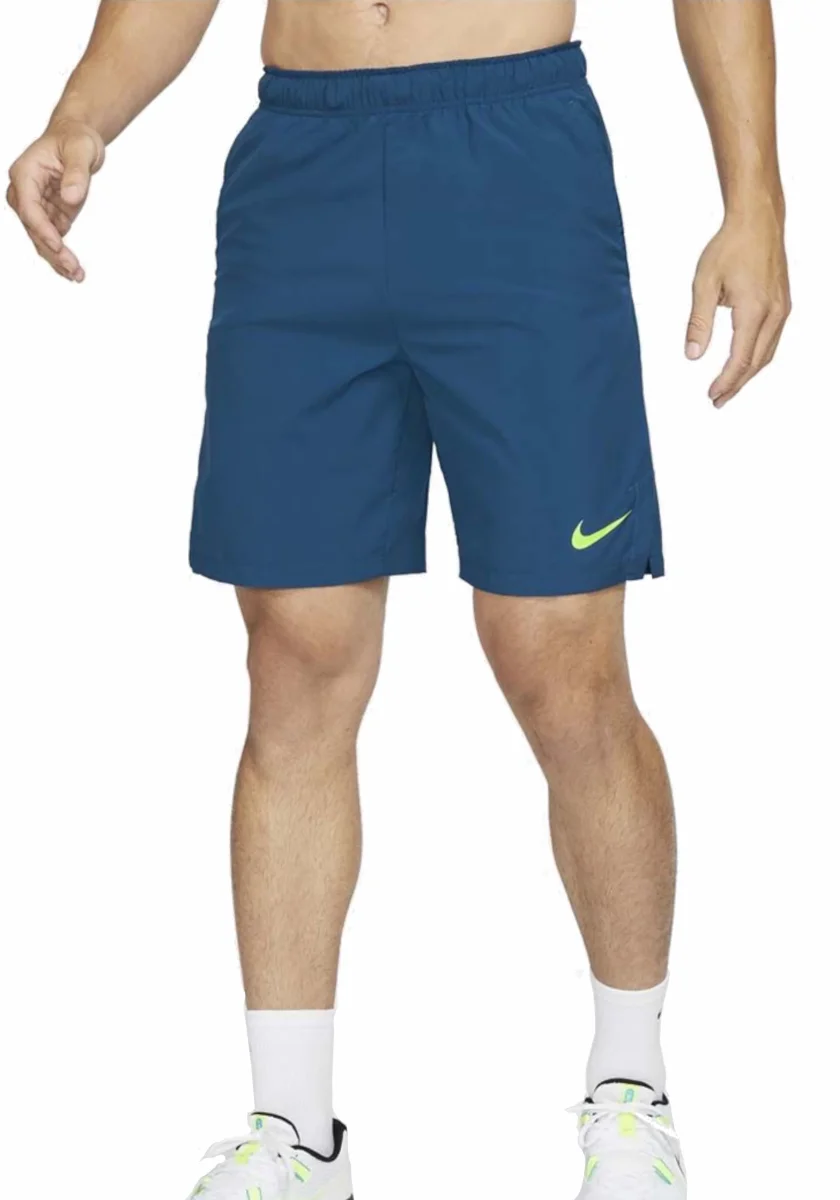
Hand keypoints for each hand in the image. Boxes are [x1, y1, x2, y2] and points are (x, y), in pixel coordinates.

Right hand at [7, 119, 104, 282]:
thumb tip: (70, 197)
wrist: (77, 138)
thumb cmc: (75, 138)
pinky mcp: (49, 214)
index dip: (43, 229)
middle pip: (33, 228)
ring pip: (40, 238)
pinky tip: (74, 271)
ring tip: (76, 276)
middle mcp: (24, 192)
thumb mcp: (81, 149)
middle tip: (73, 269)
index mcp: (25, 174)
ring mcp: (36, 205)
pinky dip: (62, 255)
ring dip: (57, 259)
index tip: (59, 246)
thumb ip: (77, 173)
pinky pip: (52, 239)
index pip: (29, 208)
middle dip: (52, 250)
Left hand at [685, 209, 790, 407]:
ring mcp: (783, 308)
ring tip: (729, 387)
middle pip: (756, 362)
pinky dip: (759, 357)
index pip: (740, 358)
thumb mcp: (704, 284)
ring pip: (768, 353)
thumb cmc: (730, 247)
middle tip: (717, 400)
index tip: (712, 395)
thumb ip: (698, 322)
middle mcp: (774, 312)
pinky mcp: (784, 303)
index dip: (726, 381)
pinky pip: (773, 339)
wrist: (758, 221)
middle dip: (737, 384)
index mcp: (754, 310)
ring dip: (749, 373)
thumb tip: (692, 355)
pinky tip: (746, 362)